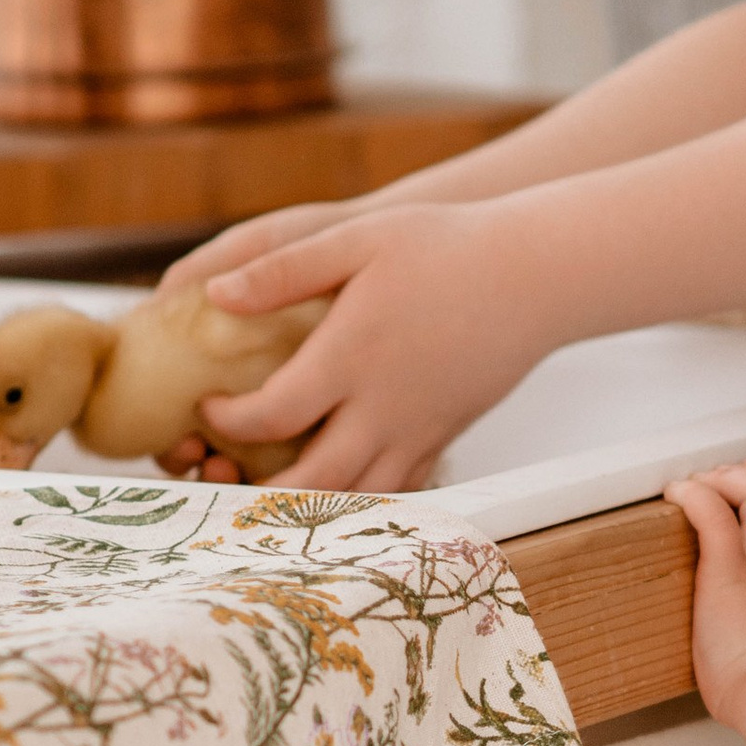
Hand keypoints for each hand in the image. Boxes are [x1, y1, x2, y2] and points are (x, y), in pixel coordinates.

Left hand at [183, 199, 560, 491]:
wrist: (535, 274)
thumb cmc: (447, 247)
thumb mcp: (356, 240)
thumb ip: (283, 270)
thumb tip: (214, 294)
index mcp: (351, 358)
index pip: (271, 416)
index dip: (227, 421)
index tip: (210, 406)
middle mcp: (384, 407)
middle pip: (311, 482)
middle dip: (258, 490)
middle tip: (229, 472)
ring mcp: (419, 429)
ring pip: (356, 497)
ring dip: (307, 505)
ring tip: (272, 489)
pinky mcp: (445, 435)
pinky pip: (399, 487)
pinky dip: (360, 496)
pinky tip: (337, 483)